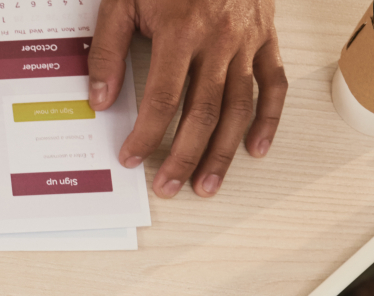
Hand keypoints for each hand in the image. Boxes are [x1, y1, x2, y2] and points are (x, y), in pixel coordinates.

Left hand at [88, 0, 286, 198]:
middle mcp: (219, 40)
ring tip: (206, 185)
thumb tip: (99, 99)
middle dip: (184, 156)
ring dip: (223, 152)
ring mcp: (248, 41)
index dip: (147, 134)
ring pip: (239, 107)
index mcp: (181, 30)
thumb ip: (107, 49)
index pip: (163, 98)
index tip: (132, 158)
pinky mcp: (267, 38)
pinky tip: (255, 148)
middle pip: (203, 112)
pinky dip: (268, 119)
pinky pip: (274, 84)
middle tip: (168, 187)